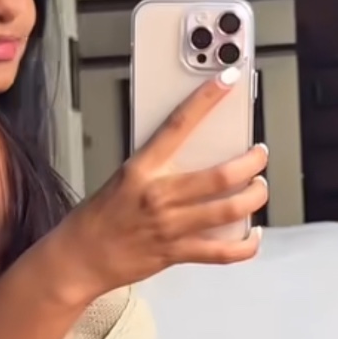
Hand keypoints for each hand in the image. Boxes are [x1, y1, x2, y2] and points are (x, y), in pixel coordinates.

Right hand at [55, 76, 267, 300]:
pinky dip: (246, 244)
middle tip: (258, 154)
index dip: (206, 99)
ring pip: (229, 209)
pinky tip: (252, 232)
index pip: (179, 125)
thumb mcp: (124, 178)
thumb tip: (195, 154)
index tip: (227, 80)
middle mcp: (159, 196)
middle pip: (221, 175)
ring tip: (258, 187)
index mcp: (142, 169)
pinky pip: (223, 252)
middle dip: (252, 162)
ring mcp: (170, 226)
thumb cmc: (98, 217)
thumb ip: (158, 167)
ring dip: (254, 196)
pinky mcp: (176, 253)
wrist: (79, 258)